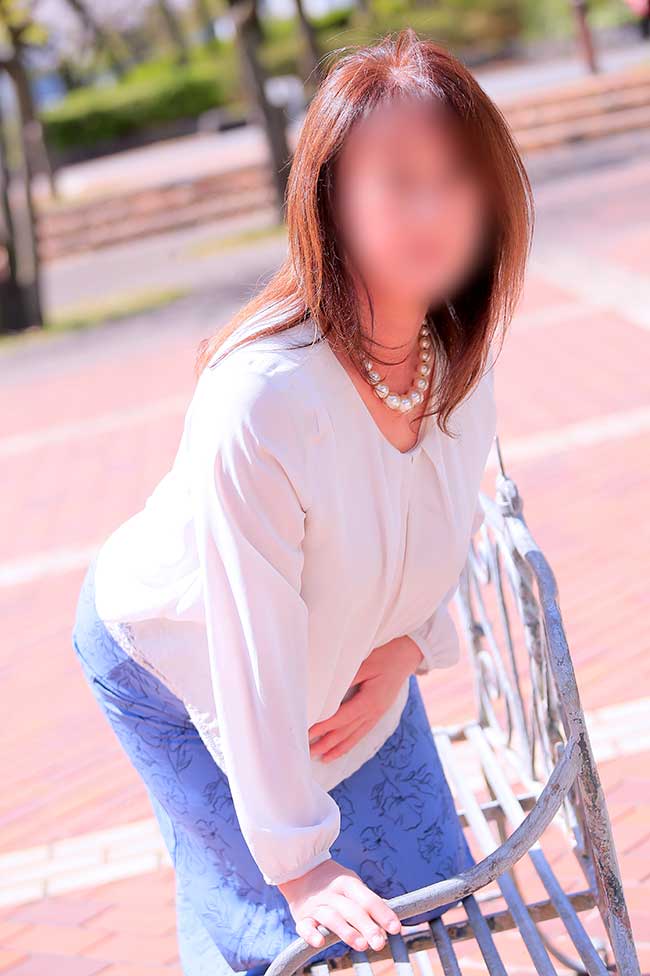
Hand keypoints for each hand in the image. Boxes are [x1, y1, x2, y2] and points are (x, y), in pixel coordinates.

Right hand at [278, 857, 403, 951]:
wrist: (300, 871)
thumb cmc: (336, 885)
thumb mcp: (354, 887)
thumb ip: (373, 904)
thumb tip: (400, 924)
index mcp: (347, 883)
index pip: (368, 898)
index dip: (383, 913)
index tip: (396, 928)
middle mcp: (332, 893)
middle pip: (351, 909)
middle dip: (367, 926)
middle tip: (380, 943)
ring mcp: (316, 905)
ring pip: (331, 918)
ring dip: (346, 931)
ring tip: (361, 945)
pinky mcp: (302, 917)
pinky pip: (304, 926)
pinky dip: (311, 934)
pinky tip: (319, 942)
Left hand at [308, 636, 423, 762]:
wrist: (408, 655)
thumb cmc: (387, 655)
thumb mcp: (365, 663)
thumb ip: (346, 679)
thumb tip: (326, 693)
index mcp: (370, 701)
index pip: (342, 718)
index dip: (324, 727)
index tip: (308, 733)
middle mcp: (374, 712)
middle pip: (347, 732)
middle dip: (327, 743)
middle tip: (308, 753)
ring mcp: (377, 714)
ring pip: (354, 736)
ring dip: (337, 748)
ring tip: (322, 758)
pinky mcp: (378, 712)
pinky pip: (362, 732)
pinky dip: (350, 742)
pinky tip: (341, 748)